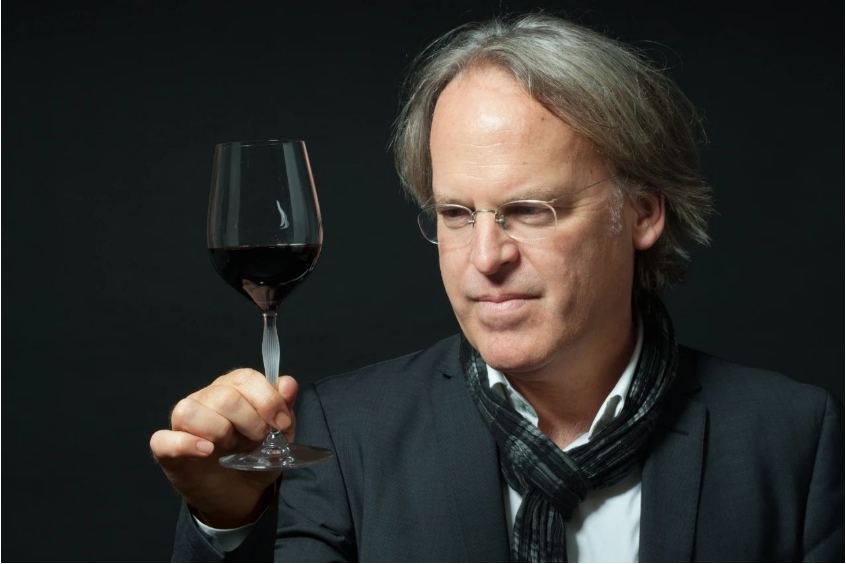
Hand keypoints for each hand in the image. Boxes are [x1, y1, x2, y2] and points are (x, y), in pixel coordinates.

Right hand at [150, 369, 297, 528]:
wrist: (242, 494)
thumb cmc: (256, 456)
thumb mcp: (280, 433)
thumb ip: (283, 406)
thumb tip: (288, 384)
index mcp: (231, 389)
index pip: (244, 378)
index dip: (267, 399)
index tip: (282, 424)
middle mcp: (205, 399)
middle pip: (223, 395)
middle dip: (250, 420)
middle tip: (258, 439)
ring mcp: (183, 424)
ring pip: (190, 410)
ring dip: (219, 430)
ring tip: (231, 447)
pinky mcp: (168, 451)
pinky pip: (163, 439)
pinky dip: (185, 444)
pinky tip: (206, 451)